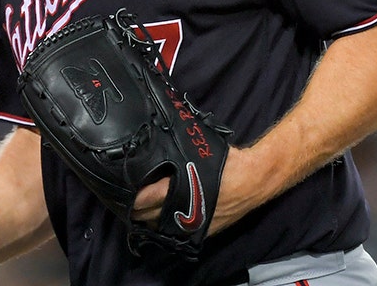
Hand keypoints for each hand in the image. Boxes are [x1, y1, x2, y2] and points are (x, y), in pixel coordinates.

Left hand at [131, 146, 258, 235]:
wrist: (254, 179)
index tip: (122, 188)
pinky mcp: (201, 231)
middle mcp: (185, 210)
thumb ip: (175, 150)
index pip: (146, 198)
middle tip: (125, 197)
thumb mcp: (196, 150)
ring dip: (148, 217)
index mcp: (182, 188)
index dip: (131, 195)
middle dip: (135, 208)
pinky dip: (164, 224)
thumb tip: (154, 144)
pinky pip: (175, 232)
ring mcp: (193, 223)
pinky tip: (159, 216)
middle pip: (148, 216)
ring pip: (159, 227)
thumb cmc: (226, 162)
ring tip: (138, 206)